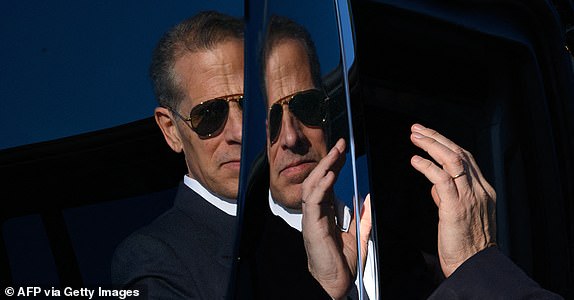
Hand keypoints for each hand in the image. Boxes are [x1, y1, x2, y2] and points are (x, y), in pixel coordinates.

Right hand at [301, 138, 371, 298]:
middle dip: (328, 160)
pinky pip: (313, 201)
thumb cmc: (342, 264)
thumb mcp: (359, 235)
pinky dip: (321, 186)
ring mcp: (311, 218)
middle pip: (319, 179)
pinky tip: (330, 175)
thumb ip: (363, 216)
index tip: (343, 150)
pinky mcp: (311, 225)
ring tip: (335, 154)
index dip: (334, 165)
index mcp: (326, 213)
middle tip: (340, 144)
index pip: (328, 182)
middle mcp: (316, 212)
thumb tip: (368, 198)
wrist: (335, 284)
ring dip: (323, 168)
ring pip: (312, 185)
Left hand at [409, 124, 495, 276]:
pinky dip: (427, 166)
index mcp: (483, 191)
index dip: (446, 143)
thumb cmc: (465, 245)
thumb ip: (448, 196)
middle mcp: (479, 190)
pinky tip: (416, 160)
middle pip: (459, 153)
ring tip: (415, 137)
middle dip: (436, 137)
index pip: (465, 158)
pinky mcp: (456, 207)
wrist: (473, 266)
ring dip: (431, 145)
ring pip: (453, 160)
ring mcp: (470, 197)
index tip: (429, 135)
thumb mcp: (459, 215)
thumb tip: (435, 184)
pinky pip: (442, 179)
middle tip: (418, 129)